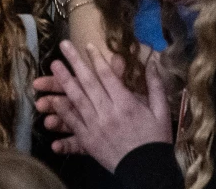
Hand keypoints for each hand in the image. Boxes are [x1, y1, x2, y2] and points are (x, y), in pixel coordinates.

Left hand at [34, 40, 170, 168]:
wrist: (148, 171)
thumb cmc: (155, 139)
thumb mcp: (161, 112)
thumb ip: (155, 86)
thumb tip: (153, 62)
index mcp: (127, 104)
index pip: (108, 76)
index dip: (96, 59)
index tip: (87, 45)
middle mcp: (109, 112)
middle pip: (89, 83)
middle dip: (75, 62)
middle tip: (63, 45)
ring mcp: (97, 126)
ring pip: (77, 99)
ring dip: (64, 81)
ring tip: (54, 65)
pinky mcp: (89, 140)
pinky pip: (73, 122)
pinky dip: (63, 110)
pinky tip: (53, 99)